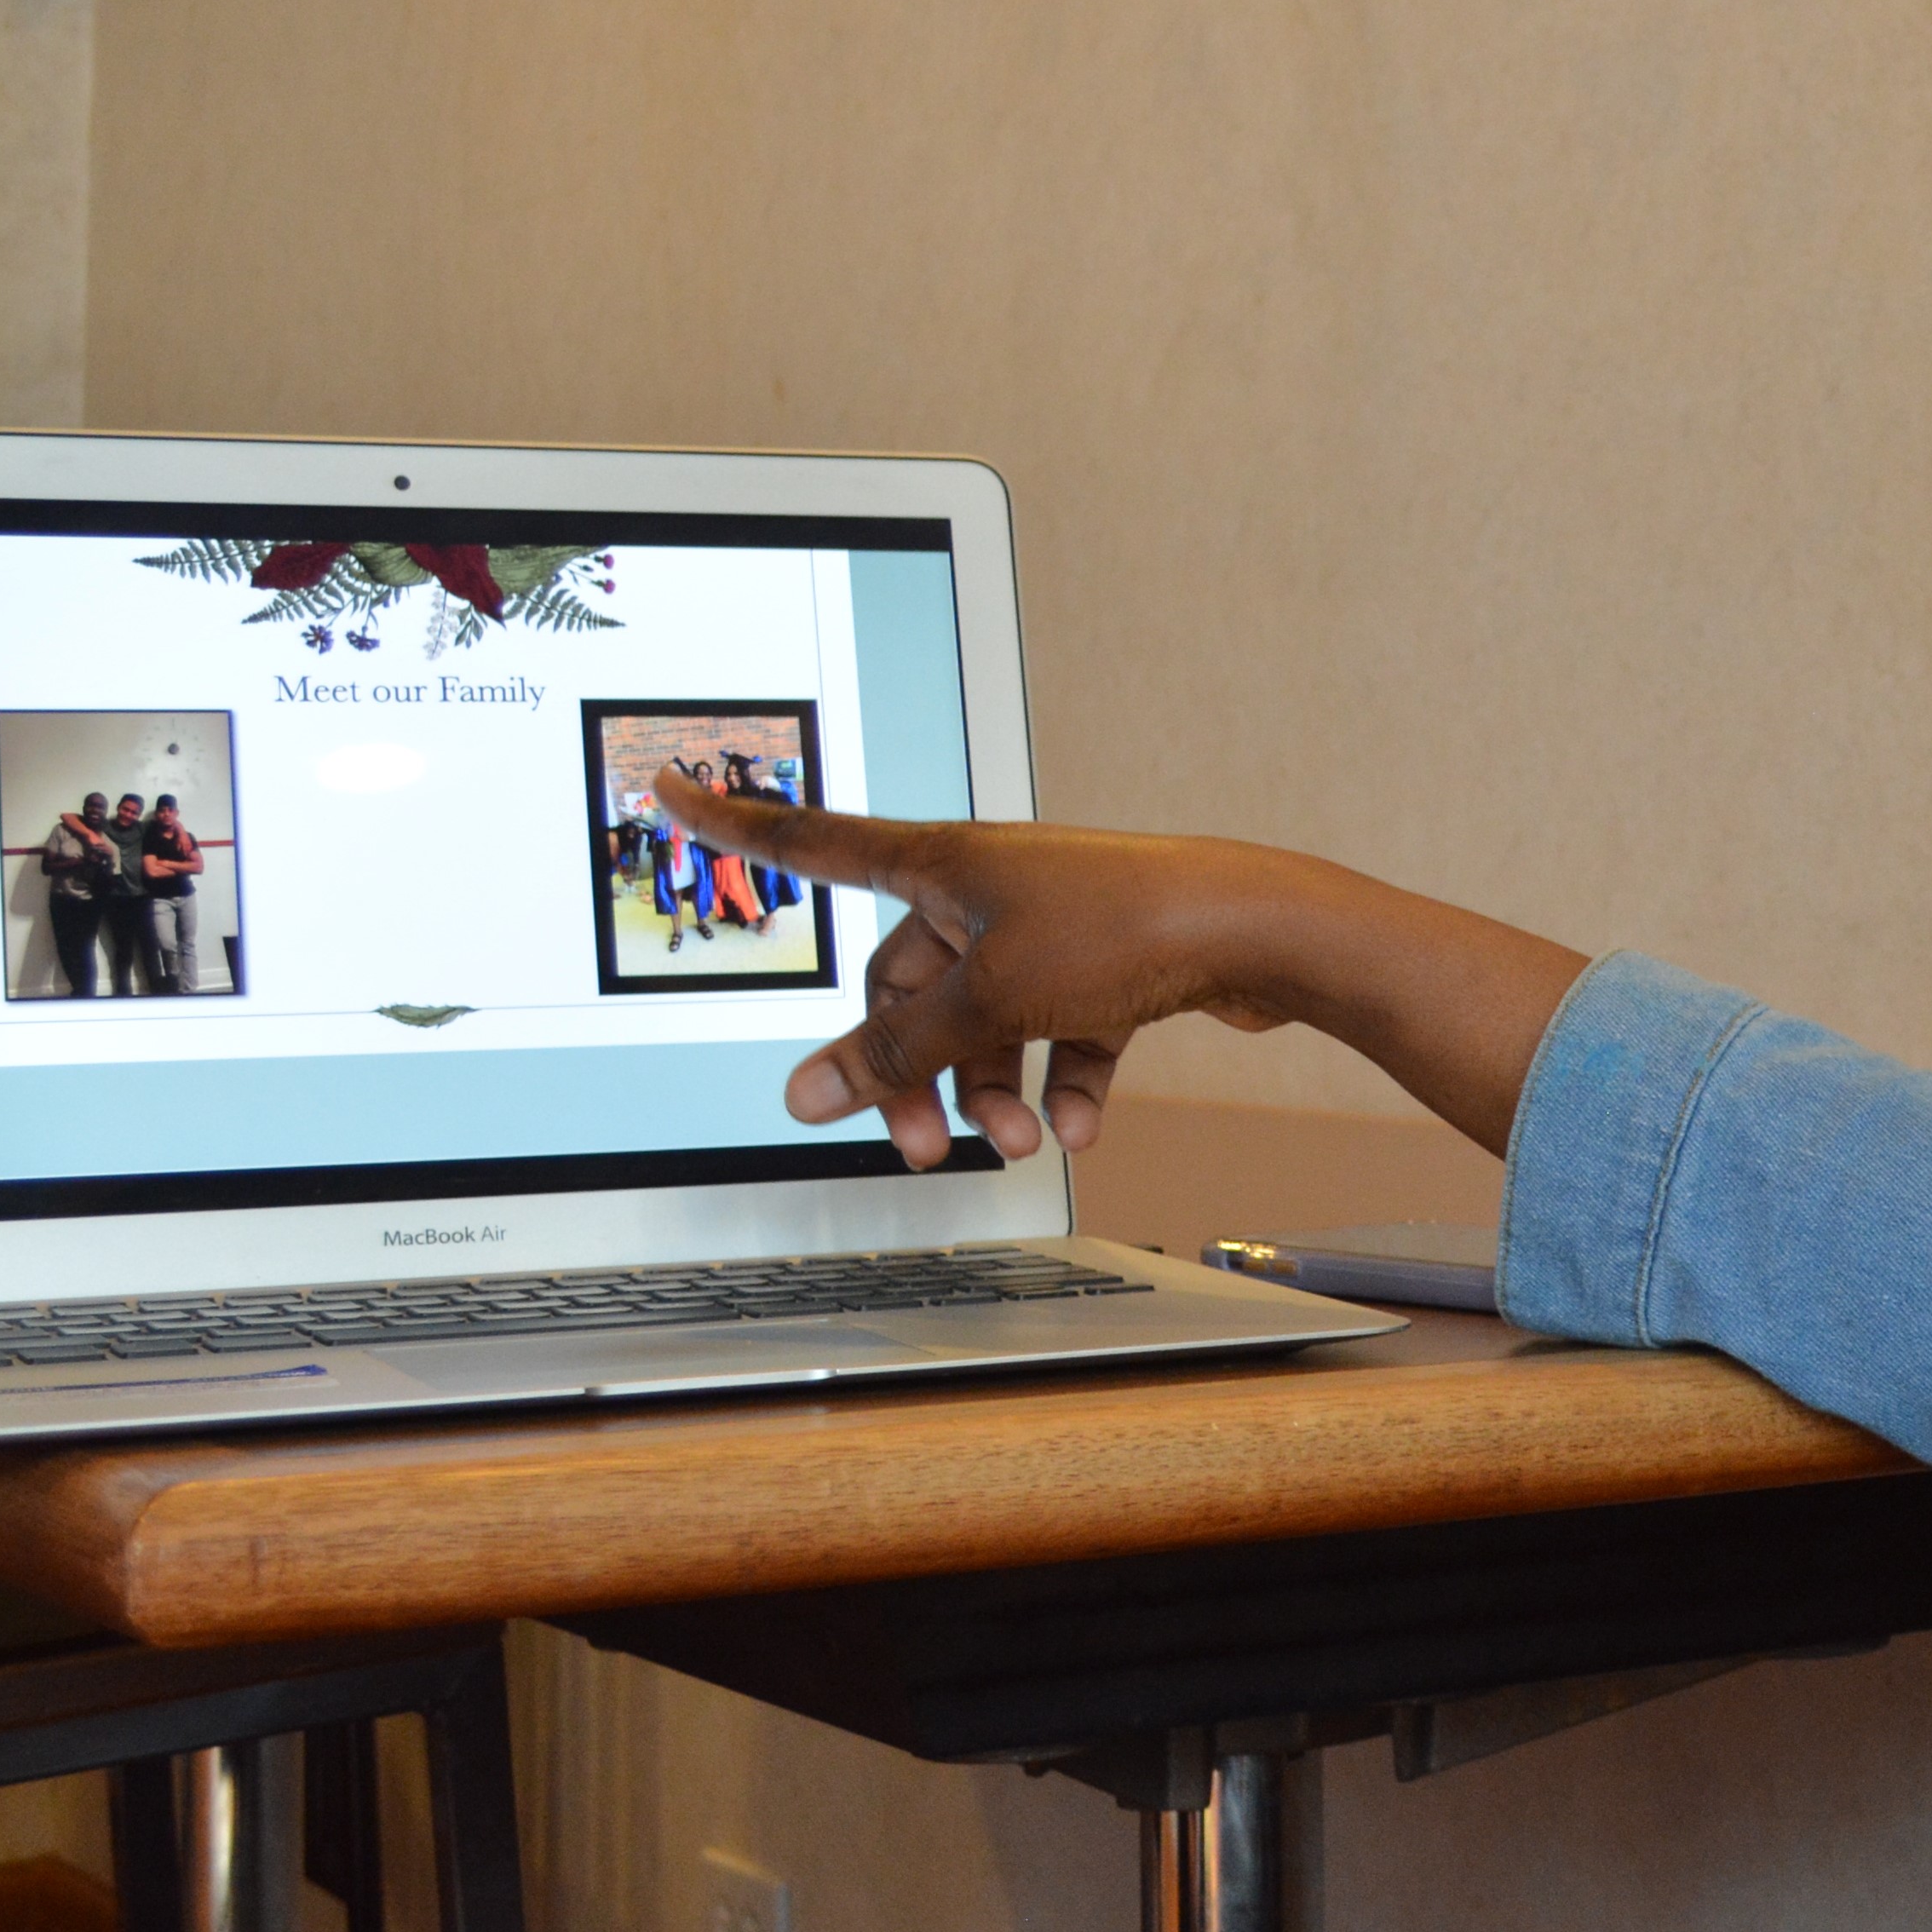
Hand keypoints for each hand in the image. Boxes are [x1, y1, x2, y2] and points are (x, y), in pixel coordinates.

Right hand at [650, 766, 1591, 1169]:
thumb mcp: (989, 998)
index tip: (670, 785)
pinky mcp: (1109, 961)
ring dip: (993, 1088)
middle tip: (915, 1147)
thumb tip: (811, 1094)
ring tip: (1022, 1143)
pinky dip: (1066, 1077)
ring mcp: (1051, 922)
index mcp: (942, 862)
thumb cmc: (1128, 932)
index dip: (738, 825)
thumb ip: (900, 1051)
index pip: (814, 842)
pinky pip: (1060, 1028)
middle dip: (913, 1068)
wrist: (1262, 931)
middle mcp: (990, 884)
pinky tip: (1083, 1125)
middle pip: (909, 981)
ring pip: (987, 1017)